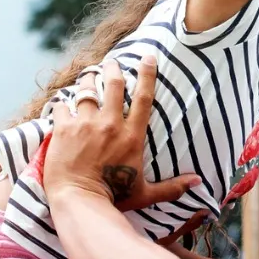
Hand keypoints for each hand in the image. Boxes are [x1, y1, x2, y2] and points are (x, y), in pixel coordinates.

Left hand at [43, 56, 197, 210]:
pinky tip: (62, 104)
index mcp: (131, 136)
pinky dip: (62, 103)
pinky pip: (61, 105)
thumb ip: (172, 187)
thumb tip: (198, 182)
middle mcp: (109, 124)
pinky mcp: (63, 129)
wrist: (78, 202)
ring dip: (88, 80)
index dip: (147, 74)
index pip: (143, 98)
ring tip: (88, 76)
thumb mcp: (146, 193)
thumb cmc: (113, 199)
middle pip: (113, 84)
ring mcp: (85, 124)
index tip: (148, 57)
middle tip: (112, 63)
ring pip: (86, 89)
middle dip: (113, 69)